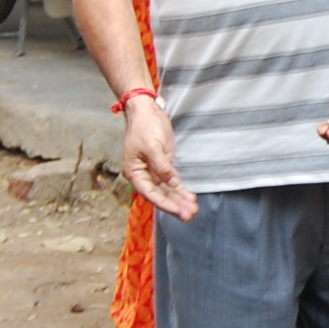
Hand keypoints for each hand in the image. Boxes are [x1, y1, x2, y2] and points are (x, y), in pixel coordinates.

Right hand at [120, 95, 197, 220]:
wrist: (147, 111)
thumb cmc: (144, 127)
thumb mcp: (152, 147)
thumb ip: (162, 167)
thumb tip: (172, 183)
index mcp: (135, 173)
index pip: (150, 193)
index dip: (165, 204)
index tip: (178, 211)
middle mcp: (143, 176)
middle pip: (160, 195)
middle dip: (175, 206)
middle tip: (190, 215)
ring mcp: (154, 172)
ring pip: (167, 191)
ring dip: (179, 200)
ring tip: (193, 210)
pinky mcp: (164, 166)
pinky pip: (172, 183)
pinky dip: (181, 190)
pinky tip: (190, 198)